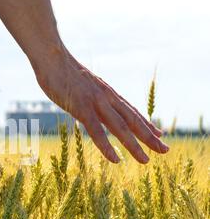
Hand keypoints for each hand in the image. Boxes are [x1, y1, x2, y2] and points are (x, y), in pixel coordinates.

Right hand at [33, 46, 168, 163]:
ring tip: (146, 160)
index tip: (159, 134)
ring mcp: (95, 102)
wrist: (52, 57)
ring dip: (134, 145)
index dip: (146, 123)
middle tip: (165, 150)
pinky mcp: (82, 108)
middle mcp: (107, 97)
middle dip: (150, 136)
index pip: (131, 110)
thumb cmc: (61, 70)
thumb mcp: (81, 83)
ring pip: (120, 127)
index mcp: (107, 92)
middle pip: (133, 120)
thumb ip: (88, 94)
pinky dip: (107, 146)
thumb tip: (87, 100)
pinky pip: (97, 131)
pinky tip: (116, 159)